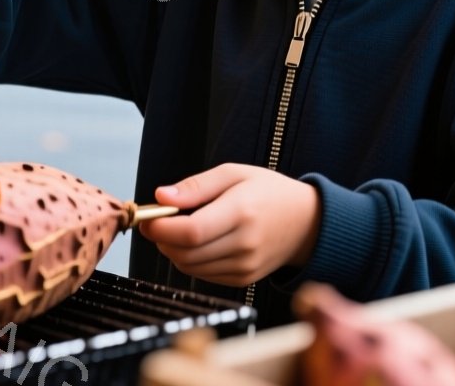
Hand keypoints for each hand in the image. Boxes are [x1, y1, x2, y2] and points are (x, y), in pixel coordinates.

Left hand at [138, 164, 320, 287]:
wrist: (306, 222)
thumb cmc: (268, 192)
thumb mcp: (233, 173)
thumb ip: (195, 186)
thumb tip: (161, 196)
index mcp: (241, 212)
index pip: (190, 232)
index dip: (161, 228)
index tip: (148, 218)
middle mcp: (244, 244)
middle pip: (185, 253)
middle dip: (161, 240)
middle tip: (156, 222)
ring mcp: (244, 266)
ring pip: (189, 267)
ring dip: (173, 250)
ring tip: (177, 229)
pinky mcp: (242, 280)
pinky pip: (202, 274)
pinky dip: (190, 260)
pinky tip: (197, 242)